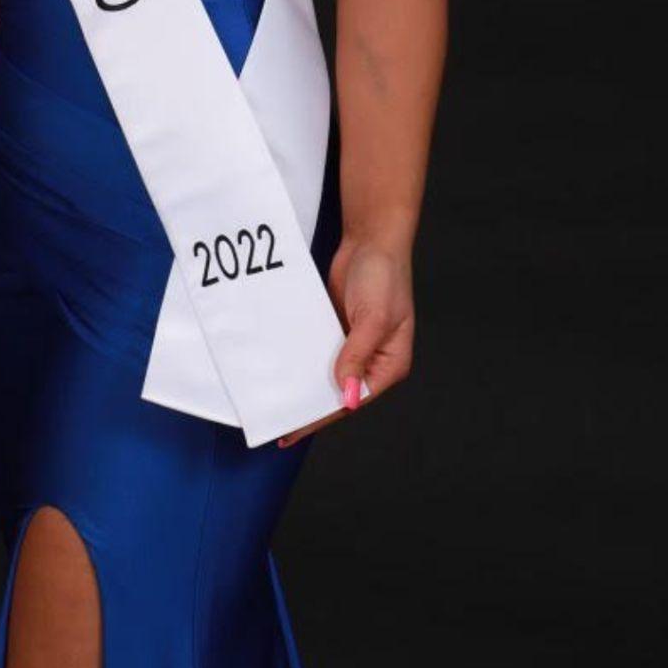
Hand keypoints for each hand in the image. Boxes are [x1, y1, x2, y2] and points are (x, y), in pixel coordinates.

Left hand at [276, 234, 414, 447]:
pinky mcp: (338, 328)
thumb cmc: (384, 275)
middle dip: (313, 405)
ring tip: (278, 401)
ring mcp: (354, 343)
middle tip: (281, 423)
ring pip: (326, 372)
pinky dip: (303, 359)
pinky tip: (283, 368)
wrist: (371, 239)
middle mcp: (373, 359)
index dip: (325, 414)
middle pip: (339, 391)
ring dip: (306, 383)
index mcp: (389, 364)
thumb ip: (357, 355)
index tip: (297, 428)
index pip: (354, 399)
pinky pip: (318, 351)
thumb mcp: (373, 319)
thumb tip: (345, 395)